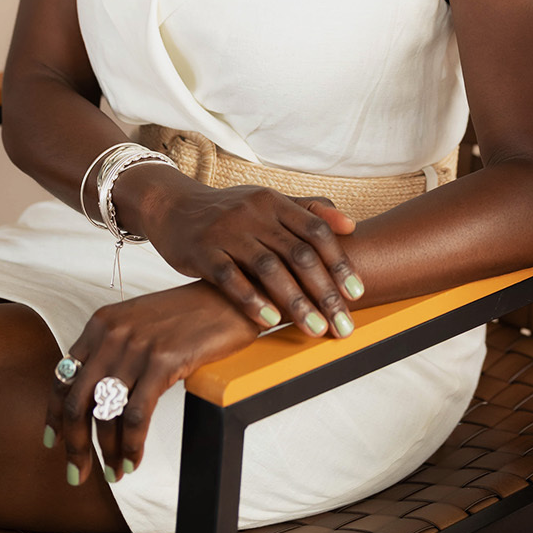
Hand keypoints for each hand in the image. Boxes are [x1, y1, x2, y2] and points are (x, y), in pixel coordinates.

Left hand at [44, 281, 257, 486]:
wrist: (228, 297)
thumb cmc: (187, 316)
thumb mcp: (138, 324)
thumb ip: (112, 352)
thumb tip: (93, 401)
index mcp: (101, 324)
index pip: (62, 377)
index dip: (54, 415)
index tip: (53, 442)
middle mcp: (112, 334)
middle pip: (76, 402)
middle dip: (74, 446)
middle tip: (77, 473)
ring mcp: (137, 347)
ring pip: (105, 414)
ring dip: (107, 453)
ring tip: (113, 473)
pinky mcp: (163, 361)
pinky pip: (137, 416)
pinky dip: (132, 446)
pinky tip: (134, 460)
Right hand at [120, 166, 362, 337]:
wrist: (174, 206)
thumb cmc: (230, 211)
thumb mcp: (268, 202)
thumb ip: (308, 211)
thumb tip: (350, 225)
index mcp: (275, 202)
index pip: (317, 232)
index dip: (340, 263)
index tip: (357, 294)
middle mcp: (255, 213)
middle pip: (299, 254)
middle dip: (325, 292)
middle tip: (343, 325)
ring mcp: (228, 231)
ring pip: (269, 268)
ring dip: (296, 302)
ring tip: (316, 329)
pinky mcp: (203, 251)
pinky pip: (230, 278)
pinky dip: (252, 300)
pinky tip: (270, 321)